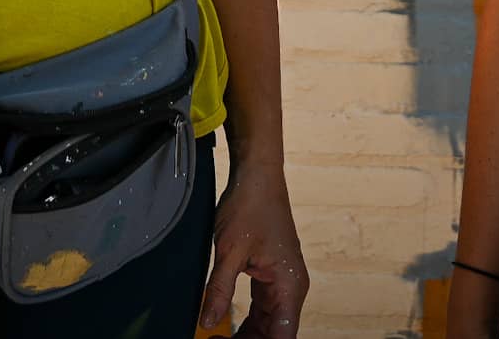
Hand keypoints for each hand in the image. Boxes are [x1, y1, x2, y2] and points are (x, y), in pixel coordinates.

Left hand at [199, 160, 306, 336]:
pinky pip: (263, 309)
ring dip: (248, 336)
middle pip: (275, 334)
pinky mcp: (272, 276)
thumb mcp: (228, 251)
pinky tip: (225, 327)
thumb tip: (207, 323)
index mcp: (289, 286)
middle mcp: (291, 288)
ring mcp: (283, 282)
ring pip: (269, 325)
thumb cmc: (250, 206)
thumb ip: (219, 290)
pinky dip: (247, 322)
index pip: (283, 337)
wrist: (258, 176)